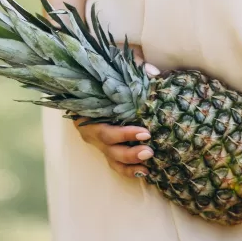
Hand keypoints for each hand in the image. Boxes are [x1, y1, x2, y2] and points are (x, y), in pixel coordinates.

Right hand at [74, 44, 160, 178]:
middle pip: (108, 146)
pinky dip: (129, 170)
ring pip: (111, 159)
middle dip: (129, 152)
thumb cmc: (104, 77)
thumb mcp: (116, 68)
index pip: (105, 128)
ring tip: (148, 167)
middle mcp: (91, 129)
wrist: (87, 83)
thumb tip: (154, 73)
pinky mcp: (106, 148)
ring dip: (129, 164)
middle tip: (149, 151)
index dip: (124, 134)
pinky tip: (145, 172)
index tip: (145, 132)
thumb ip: (134, 67)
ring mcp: (98, 141)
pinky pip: (115, 164)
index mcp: (89, 112)